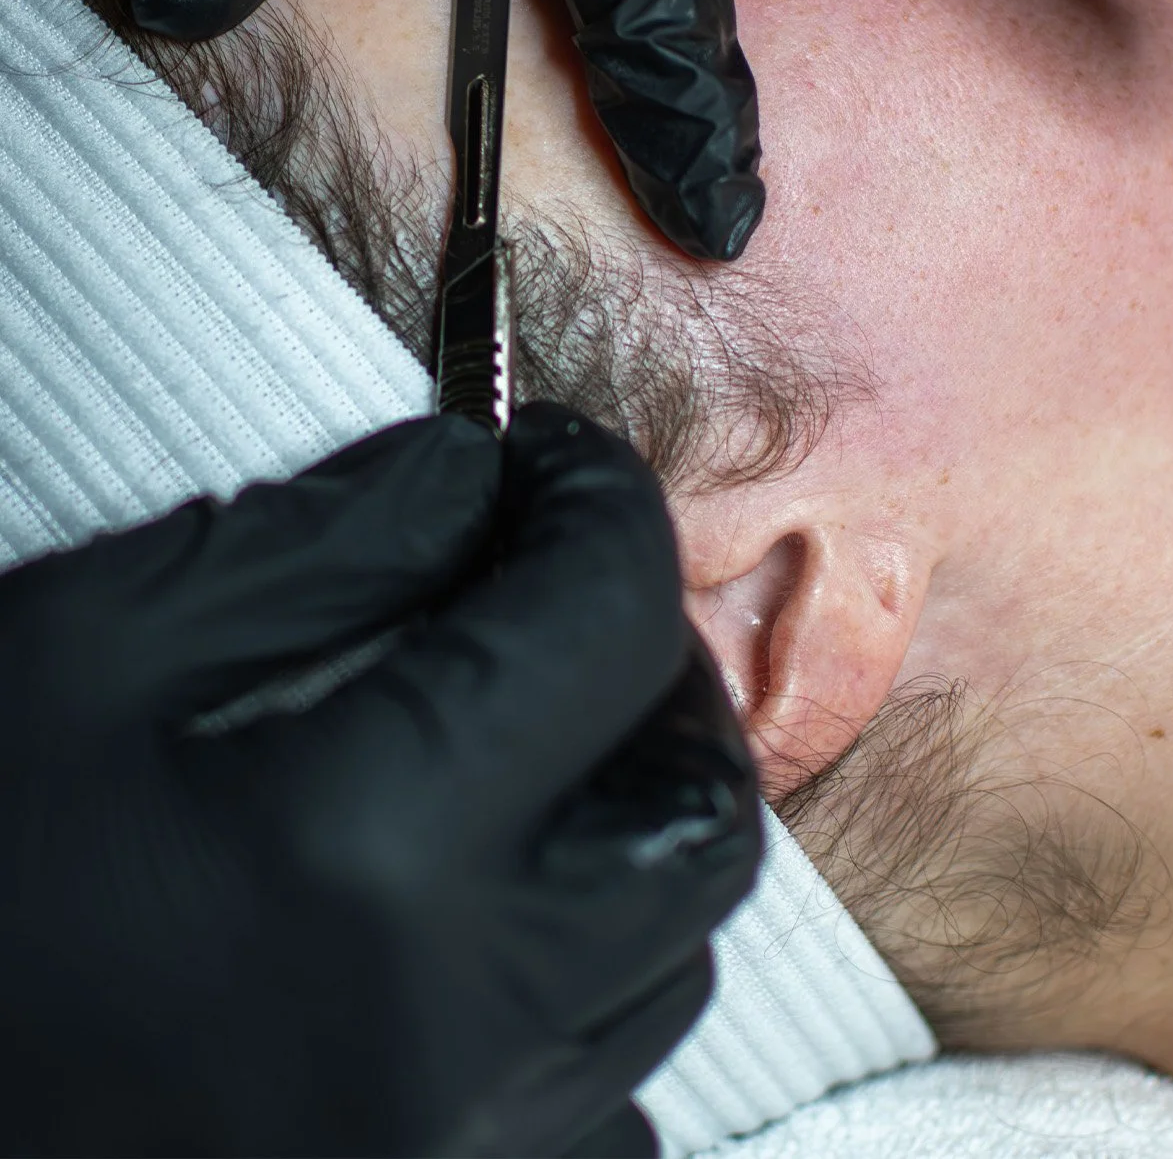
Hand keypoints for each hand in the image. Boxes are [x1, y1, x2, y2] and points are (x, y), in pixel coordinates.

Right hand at [0, 405, 759, 1156]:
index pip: (599, 626)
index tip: (557, 472)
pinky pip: (610, 1112)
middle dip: (652, 679)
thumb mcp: (79, 650)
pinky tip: (482, 938)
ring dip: (628, 827)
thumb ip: (317, 545)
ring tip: (523, 759)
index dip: (600, 510)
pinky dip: (584, 996)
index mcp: (358, 854)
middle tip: (557, 609)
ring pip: (672, 964)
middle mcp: (452, 1036)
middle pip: (698, 818)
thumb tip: (479, 485)